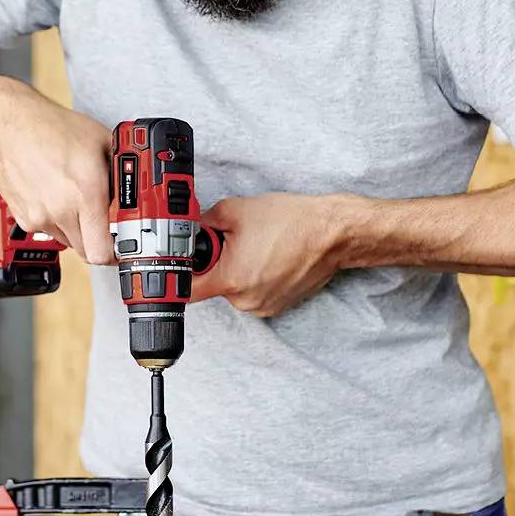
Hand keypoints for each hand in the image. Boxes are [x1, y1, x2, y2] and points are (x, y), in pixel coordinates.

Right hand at [0, 93, 114, 265]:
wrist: (8, 127)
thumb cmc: (53, 129)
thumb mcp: (102, 141)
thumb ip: (122, 171)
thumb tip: (136, 190)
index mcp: (86, 192)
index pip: (103, 252)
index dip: (117, 251)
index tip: (122, 242)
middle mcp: (61, 210)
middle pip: (89, 252)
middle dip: (100, 239)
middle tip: (102, 219)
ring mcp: (40, 217)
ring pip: (70, 242)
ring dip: (78, 229)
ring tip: (74, 198)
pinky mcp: (25, 219)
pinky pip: (50, 232)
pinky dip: (57, 221)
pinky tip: (56, 196)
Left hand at [188, 194, 345, 317]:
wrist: (332, 233)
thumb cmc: (292, 222)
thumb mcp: (236, 209)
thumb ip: (204, 220)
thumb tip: (191, 227)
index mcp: (231, 280)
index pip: (188, 290)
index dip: (182, 273)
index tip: (185, 262)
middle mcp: (246, 300)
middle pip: (214, 285)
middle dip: (218, 262)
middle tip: (235, 241)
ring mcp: (264, 306)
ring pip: (236, 289)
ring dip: (239, 269)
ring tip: (259, 247)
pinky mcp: (279, 305)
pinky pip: (255, 292)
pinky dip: (257, 276)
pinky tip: (271, 256)